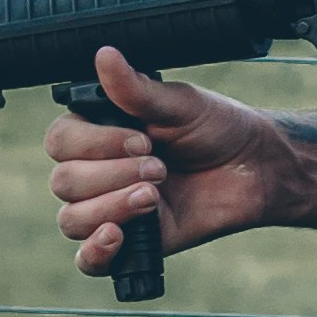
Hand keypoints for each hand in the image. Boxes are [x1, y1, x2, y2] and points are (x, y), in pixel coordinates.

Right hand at [45, 45, 298, 274]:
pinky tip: (117, 235)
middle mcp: (96, 171)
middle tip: (160, 167)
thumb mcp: (179, 104)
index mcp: (99, 133)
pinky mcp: (132, 242)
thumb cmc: (218, 130)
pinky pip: (88, 261)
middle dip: (112, 175)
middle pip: (64, 182)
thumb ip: (135, 89)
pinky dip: (94, 252)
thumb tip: (104, 55)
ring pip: (73, 219)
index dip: (96, 144)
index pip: (60, 141)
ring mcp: (111, 208)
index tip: (142, 140)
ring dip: (111, 206)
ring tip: (155, 194)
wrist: (257, 169)